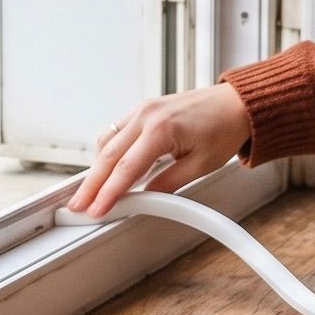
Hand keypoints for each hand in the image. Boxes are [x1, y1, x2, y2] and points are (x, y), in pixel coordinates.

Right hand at [67, 83, 255, 216]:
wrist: (237, 104)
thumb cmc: (225, 129)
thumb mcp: (200, 165)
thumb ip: (167, 183)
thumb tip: (144, 199)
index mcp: (161, 130)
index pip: (125, 169)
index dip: (108, 193)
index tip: (96, 210)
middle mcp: (146, 115)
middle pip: (107, 155)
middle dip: (90, 184)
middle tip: (77, 205)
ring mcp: (142, 109)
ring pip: (107, 141)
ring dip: (96, 168)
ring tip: (88, 192)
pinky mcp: (143, 109)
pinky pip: (116, 131)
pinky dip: (108, 151)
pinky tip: (105, 168)